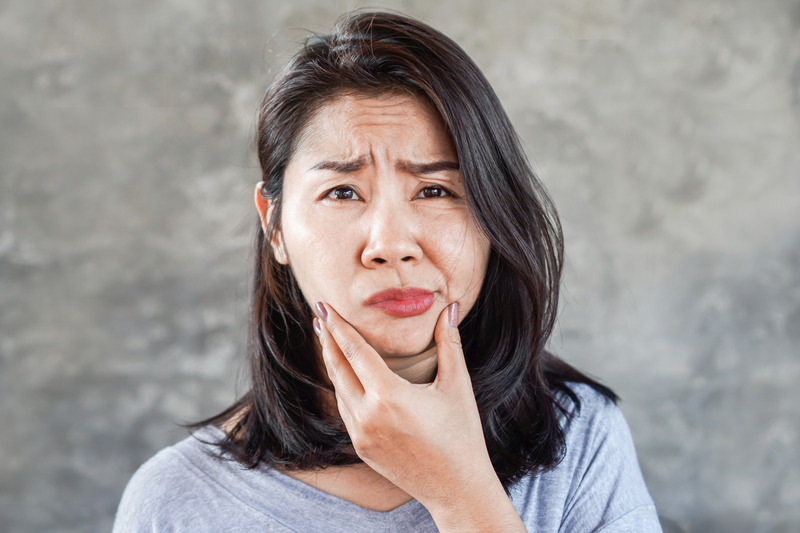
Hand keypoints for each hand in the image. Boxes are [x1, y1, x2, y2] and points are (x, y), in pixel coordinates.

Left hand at [313, 302, 526, 531]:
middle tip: (320, 317)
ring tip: (329, 342)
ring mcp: (362, 434)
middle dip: (327, 340)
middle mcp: (368, 415)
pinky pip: (345, 411)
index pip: (355, 351)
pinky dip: (342, 389)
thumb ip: (449, 343)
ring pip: (339, 390)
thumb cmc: (461, 435)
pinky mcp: (362, 448)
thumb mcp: (457, 386)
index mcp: (389, 395)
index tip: (324, 307)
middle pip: (338, 368)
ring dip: (332, 364)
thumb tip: (449, 307)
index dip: (338, 326)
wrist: (457, 487)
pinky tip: (344, 377)